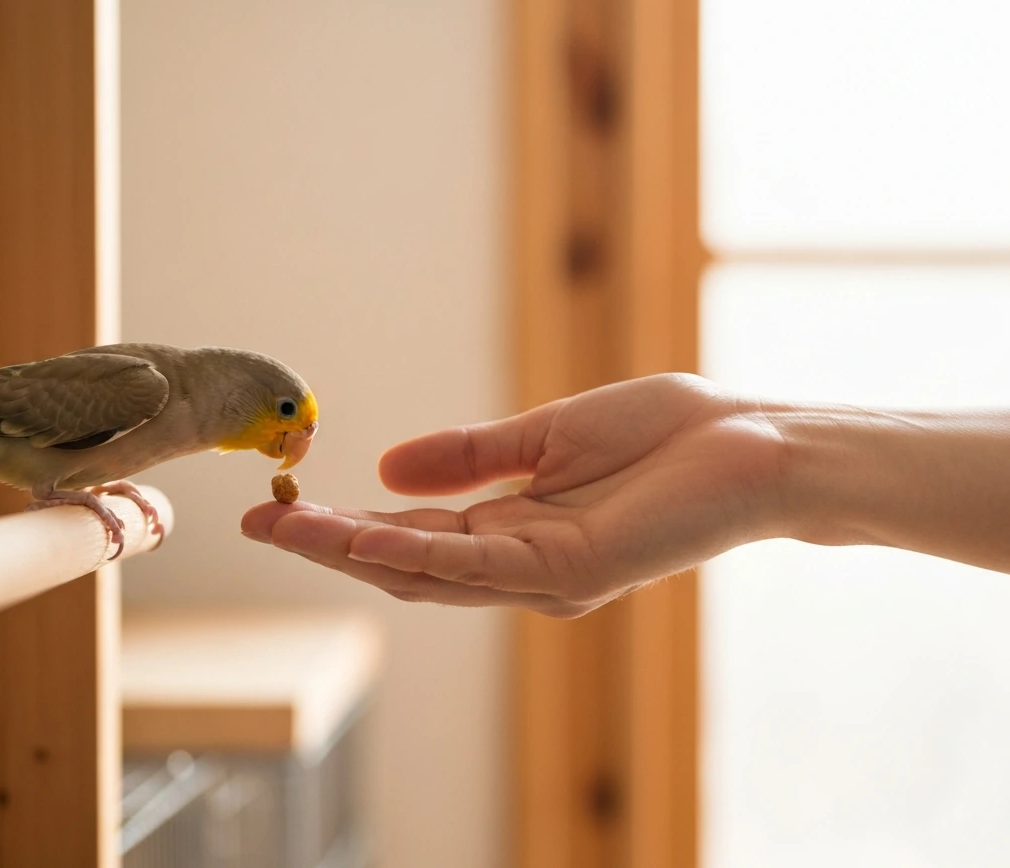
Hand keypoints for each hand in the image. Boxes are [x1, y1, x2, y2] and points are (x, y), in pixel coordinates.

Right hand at [241, 374, 787, 616]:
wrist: (751, 444)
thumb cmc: (668, 434)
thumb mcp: (547, 433)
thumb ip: (471, 454)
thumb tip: (386, 468)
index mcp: (516, 529)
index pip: (414, 536)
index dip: (345, 523)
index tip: (282, 500)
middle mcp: (522, 565)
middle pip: (408, 563)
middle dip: (330, 544)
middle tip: (258, 519)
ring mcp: (544, 575)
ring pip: (429, 570)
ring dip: (355, 550)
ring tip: (287, 525)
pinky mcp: (571, 570)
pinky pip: (479, 566)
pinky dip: (419, 552)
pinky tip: (366, 535)